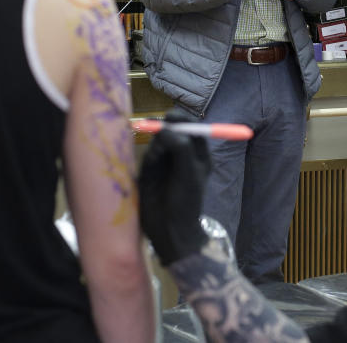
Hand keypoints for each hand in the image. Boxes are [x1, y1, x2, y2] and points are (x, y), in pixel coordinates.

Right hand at [137, 110, 210, 265]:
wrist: (169, 229)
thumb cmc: (186, 201)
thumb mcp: (188, 172)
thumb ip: (180, 147)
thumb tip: (167, 128)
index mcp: (198, 153)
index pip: (191, 126)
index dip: (181, 118)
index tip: (171, 117)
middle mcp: (182, 154)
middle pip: (172, 129)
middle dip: (165, 129)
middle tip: (158, 130)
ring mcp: (166, 161)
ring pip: (158, 141)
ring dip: (156, 145)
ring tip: (156, 162)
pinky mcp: (150, 170)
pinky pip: (148, 154)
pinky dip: (149, 156)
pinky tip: (150, 170)